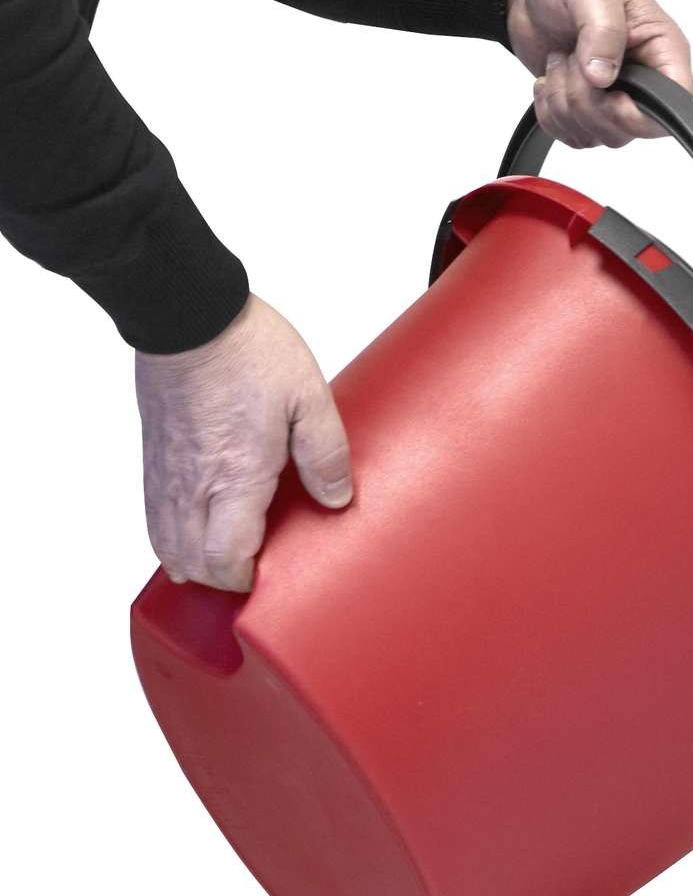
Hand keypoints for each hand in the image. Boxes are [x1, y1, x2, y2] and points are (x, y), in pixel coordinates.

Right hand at [135, 293, 352, 591]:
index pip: (226, 558)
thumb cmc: (249, 351)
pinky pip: (153, 515)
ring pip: (166, 544)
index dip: (245, 580)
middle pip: (194, 562)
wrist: (189, 316)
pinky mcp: (153, 455)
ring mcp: (168, 471)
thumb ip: (325, 454)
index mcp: (236, 476)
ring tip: (225, 559)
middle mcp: (194, 483)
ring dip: (194, 562)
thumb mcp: (309, 399)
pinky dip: (170, 537)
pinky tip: (192, 533)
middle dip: (223, 578)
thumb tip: (336, 499)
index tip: (270, 576)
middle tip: (255, 570)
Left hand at [505, 0, 692, 147]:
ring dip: (564, 105)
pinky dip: (551, 114)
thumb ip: (603, 32)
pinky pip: (572, 135)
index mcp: (661, 48)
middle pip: (627, 128)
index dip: (641, 113)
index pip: (676, 104)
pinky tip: (548, 80)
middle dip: (588, 103)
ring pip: (597, 135)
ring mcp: (612, 97)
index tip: (609, 95)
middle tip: (571, 61)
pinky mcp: (585, 107)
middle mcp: (642, 79)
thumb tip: (603, 76)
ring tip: (559, 61)